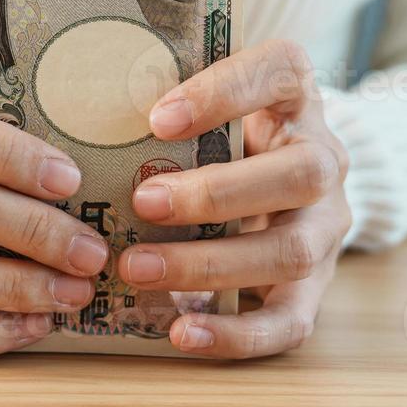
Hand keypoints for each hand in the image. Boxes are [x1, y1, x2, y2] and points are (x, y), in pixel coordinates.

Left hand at [117, 40, 351, 358]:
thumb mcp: (207, 108)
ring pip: (291, 251)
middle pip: (300, 174)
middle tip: (143, 202)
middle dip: (217, 192)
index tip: (157, 118)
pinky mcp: (313, 287)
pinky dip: (235, 334)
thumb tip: (81, 115)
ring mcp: (324, 227)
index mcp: (295, 97)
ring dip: (209, 264)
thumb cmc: (223, 136)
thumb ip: (169, 108)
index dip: (223, 93)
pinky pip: (288, 320)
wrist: (281, 186)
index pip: (280, 72)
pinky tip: (182, 333)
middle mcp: (324, 159)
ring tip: (137, 268)